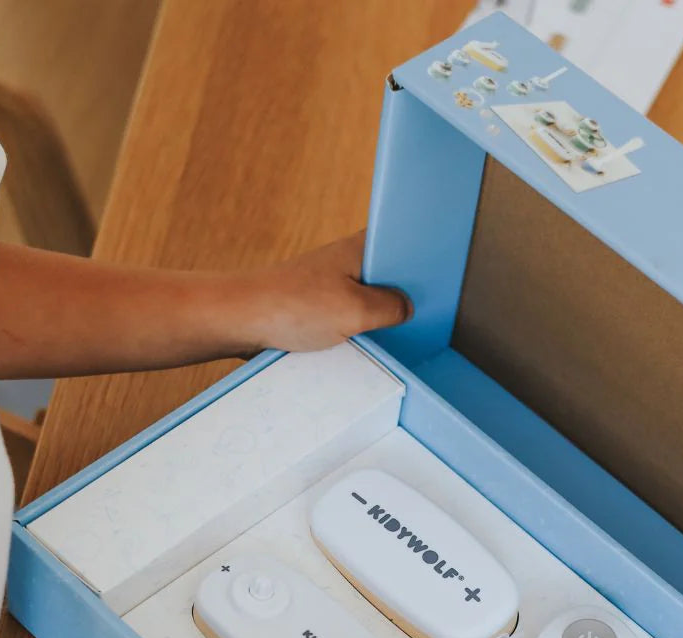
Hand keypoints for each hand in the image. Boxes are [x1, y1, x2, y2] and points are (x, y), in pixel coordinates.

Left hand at [239, 231, 411, 353]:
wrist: (239, 321)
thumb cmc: (292, 307)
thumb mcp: (356, 310)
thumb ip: (391, 308)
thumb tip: (408, 309)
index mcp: (360, 248)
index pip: (403, 244)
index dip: (423, 262)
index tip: (443, 285)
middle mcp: (346, 262)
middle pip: (389, 280)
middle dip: (402, 299)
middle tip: (419, 320)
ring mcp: (330, 286)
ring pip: (368, 304)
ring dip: (376, 322)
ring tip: (390, 338)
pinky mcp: (316, 309)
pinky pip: (348, 322)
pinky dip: (355, 334)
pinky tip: (360, 348)